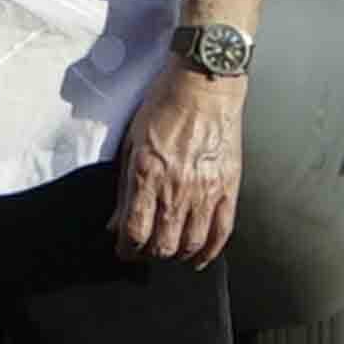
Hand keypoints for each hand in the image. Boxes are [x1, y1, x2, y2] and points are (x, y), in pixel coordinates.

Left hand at [112, 65, 244, 265]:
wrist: (204, 86)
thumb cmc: (164, 106)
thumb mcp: (131, 142)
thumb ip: (123, 187)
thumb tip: (114, 222)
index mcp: (148, 175)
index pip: (134, 231)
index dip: (126, 249)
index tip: (123, 250)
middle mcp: (177, 188)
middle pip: (163, 244)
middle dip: (149, 254)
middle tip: (144, 251)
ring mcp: (206, 190)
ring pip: (192, 244)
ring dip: (177, 255)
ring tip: (169, 253)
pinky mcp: (229, 187)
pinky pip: (222, 231)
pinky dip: (211, 251)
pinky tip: (200, 257)